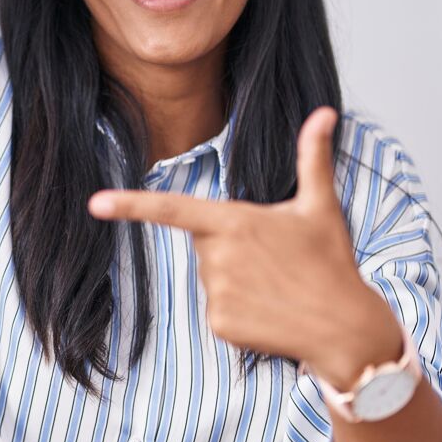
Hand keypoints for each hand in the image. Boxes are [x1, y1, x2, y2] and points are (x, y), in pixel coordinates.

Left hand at [86, 107, 402, 385]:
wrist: (346, 330)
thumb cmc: (331, 263)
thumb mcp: (321, 207)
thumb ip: (313, 157)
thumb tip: (325, 111)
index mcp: (234, 222)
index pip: (172, 209)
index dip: (130, 205)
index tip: (96, 203)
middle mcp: (218, 257)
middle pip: (203, 244)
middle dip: (230, 248)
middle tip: (274, 259)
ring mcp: (216, 292)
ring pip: (210, 277)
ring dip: (236, 279)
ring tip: (275, 286)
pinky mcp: (218, 324)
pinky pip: (216, 309)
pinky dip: (238, 310)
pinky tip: (268, 312)